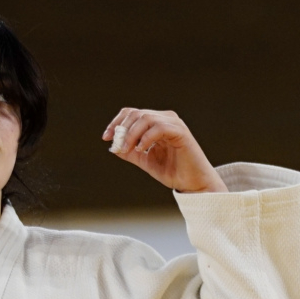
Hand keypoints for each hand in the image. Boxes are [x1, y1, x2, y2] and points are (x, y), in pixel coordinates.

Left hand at [103, 109, 226, 192]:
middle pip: (137, 113)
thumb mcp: (146, 161)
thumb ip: (131, 152)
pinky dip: (146, 138)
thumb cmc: (173, 172)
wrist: (193, 184)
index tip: (106, 138)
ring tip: (127, 149)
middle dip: (122, 129)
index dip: (117, 123)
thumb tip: (113, 146)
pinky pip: (159, 128)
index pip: (132, 114)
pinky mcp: (181, 132)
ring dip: (132, 134)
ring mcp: (174, 124)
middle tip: (117, 146)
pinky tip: (142, 149)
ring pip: (146, 118)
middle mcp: (165, 119)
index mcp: (157, 124)